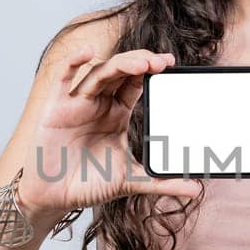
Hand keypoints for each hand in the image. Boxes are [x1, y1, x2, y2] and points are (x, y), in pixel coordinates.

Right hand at [16, 46, 201, 214]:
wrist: (54, 197)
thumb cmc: (87, 184)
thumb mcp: (130, 181)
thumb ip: (161, 182)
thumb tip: (195, 189)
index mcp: (117, 113)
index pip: (137, 83)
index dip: (152, 71)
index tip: (172, 64)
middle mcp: (99, 103)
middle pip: (121, 72)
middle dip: (141, 63)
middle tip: (162, 62)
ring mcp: (77, 103)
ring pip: (99, 73)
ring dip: (120, 64)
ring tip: (142, 63)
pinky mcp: (56, 106)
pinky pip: (64, 78)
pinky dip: (74, 62)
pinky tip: (87, 52)